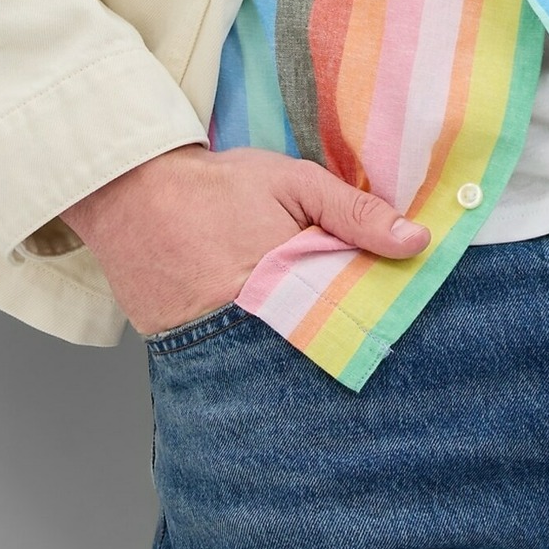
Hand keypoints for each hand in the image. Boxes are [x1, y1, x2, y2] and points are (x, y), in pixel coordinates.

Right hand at [60, 145, 429, 336]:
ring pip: (279, 365)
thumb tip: (416, 241)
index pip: (350, 317)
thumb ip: (353, 210)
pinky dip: (255, 355)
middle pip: (316, 349)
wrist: (132, 195)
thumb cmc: (219, 186)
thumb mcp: (294, 183)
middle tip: (360, 328)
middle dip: (337, 338)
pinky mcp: (188, 359)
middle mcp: (253, 327)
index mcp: (287, 282)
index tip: (396, 311)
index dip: (372, 312)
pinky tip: (267, 332)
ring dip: (298, 351)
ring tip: (307, 327)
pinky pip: (237, 365)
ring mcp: (217, 349)